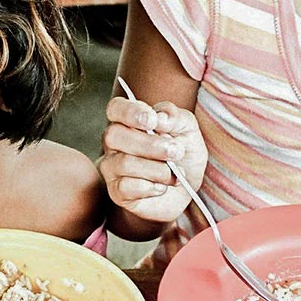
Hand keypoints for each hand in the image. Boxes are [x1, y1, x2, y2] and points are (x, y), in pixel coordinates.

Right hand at [100, 96, 207, 223]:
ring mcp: (112, 168)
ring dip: (157, 169)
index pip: (116, 108)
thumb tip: (160, 117)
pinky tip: (162, 187)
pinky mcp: (116, 192)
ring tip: (176, 174)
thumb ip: (176, 117)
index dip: (130, 112)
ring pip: (124, 163)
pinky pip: (126, 187)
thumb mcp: (188, 131)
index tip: (152, 121)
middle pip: (115, 135)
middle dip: (149, 144)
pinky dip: (150, 187)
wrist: (186, 191)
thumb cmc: (182, 156)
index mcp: (128, 121)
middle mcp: (114, 142)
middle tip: (176, 152)